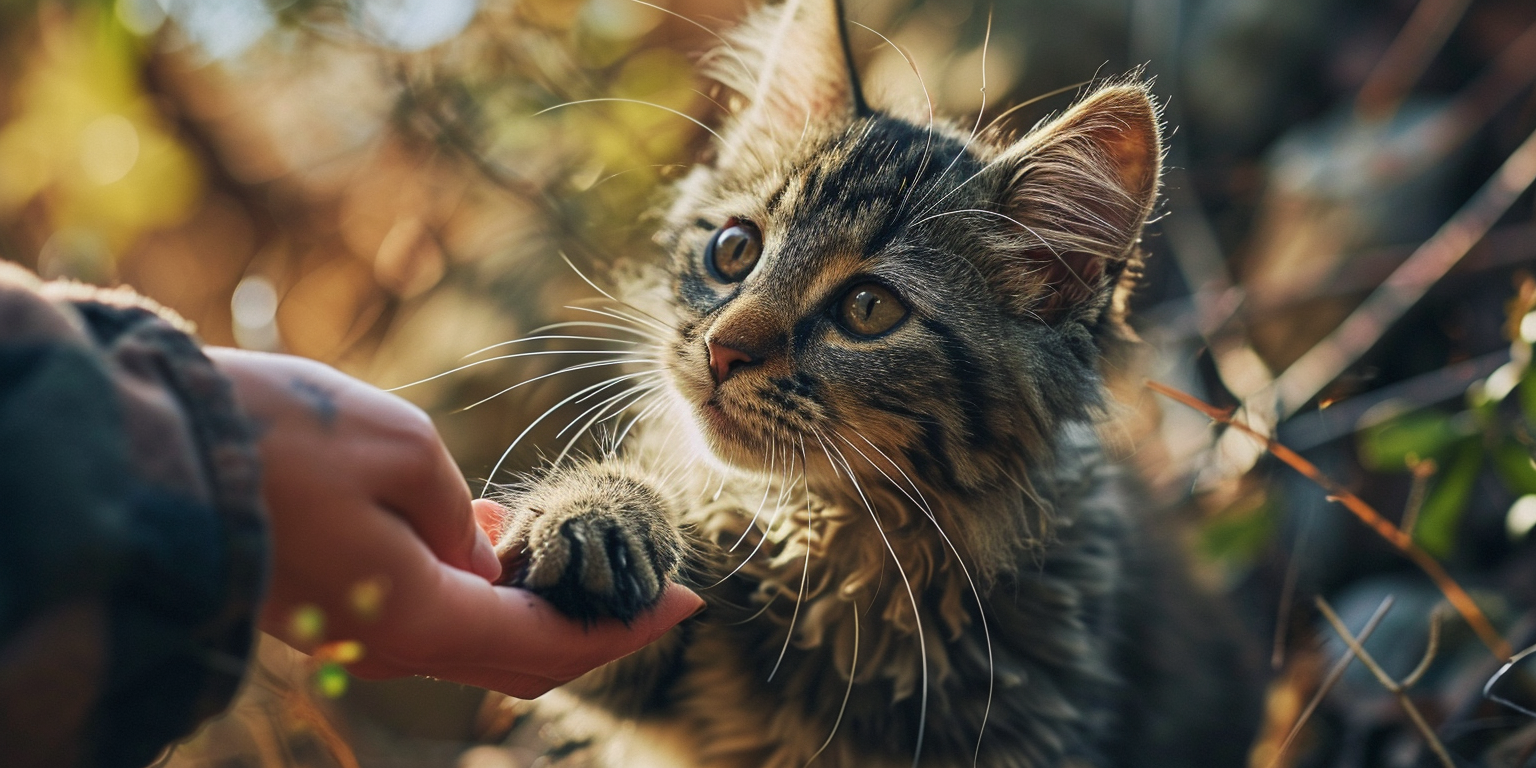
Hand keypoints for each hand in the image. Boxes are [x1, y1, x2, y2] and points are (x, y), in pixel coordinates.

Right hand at [206, 348, 702, 697]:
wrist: (160, 450)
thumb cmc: (285, 437)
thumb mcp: (408, 455)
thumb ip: (468, 522)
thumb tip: (490, 560)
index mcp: (422, 617)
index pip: (552, 643)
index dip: (628, 626)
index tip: (689, 600)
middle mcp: (394, 645)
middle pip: (523, 658)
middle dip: (597, 629)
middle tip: (657, 595)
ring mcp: (359, 633)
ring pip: (479, 639)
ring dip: (538, 606)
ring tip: (587, 555)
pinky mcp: (335, 607)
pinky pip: (433, 614)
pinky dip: (483, 589)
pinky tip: (501, 535)